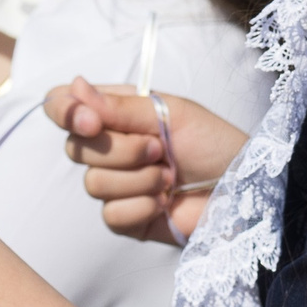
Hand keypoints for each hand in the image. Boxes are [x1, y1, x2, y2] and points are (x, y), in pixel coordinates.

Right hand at [44, 77, 249, 244]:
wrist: (243, 188)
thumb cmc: (213, 142)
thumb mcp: (171, 113)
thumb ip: (120, 106)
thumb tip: (74, 86)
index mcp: (116, 114)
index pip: (64, 107)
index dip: (66, 112)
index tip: (91, 121)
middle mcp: (110, 148)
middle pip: (76, 149)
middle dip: (122, 151)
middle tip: (160, 149)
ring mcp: (116, 185)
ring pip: (93, 183)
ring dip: (139, 180)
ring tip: (170, 177)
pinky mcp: (127, 219)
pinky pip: (111, 214)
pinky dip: (142, 207)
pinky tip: (165, 202)